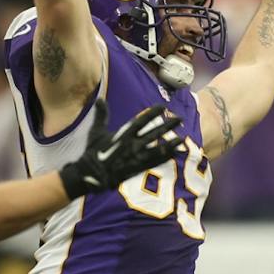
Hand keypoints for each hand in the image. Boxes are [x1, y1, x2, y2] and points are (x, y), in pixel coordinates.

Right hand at [60, 102, 184, 198]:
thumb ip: (101, 115)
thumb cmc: (93, 152)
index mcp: (123, 135)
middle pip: (154, 134)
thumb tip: (99, 99)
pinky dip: (165, 157)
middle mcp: (132, 145)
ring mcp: (136, 158)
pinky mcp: (137, 169)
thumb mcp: (96, 131)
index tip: (163, 107)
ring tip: (182, 139)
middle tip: (179, 120)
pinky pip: (154, 162)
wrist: (91, 174)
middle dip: (167, 126)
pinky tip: (175, 153)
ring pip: (157, 149)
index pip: (141, 121)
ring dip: (170, 144)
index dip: (153, 113)